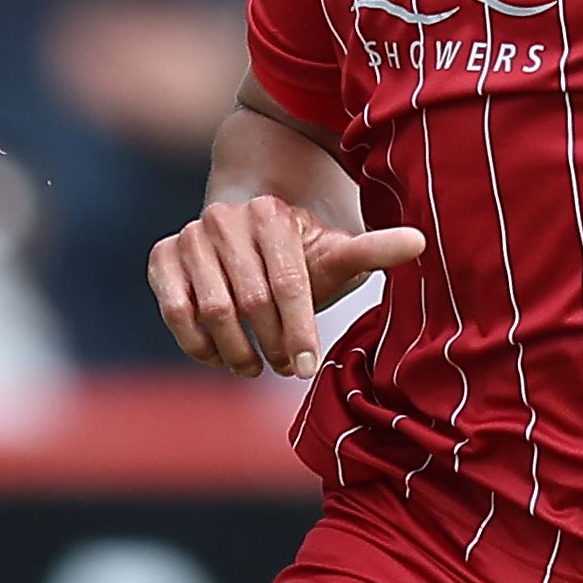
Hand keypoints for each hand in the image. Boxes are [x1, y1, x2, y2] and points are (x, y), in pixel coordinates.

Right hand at [149, 193, 427, 377]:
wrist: (246, 235)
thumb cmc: (299, 255)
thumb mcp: (336, 254)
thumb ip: (373, 249)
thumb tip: (420, 241)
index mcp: (269, 214)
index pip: (287, 283)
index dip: (300, 330)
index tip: (309, 368)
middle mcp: (223, 219)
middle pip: (249, 301)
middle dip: (272, 343)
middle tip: (289, 368)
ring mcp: (188, 236)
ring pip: (211, 310)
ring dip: (236, 350)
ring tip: (256, 367)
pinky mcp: (162, 257)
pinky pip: (175, 311)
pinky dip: (197, 344)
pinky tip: (221, 357)